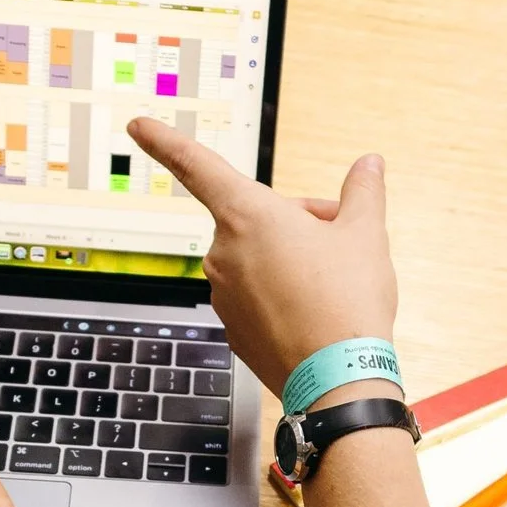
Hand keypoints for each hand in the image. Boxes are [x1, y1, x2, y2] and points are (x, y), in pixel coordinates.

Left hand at [128, 117, 395, 395]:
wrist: (339, 381)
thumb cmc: (347, 301)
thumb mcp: (366, 234)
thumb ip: (362, 192)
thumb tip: (369, 165)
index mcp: (248, 215)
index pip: (196, 165)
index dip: (164, 140)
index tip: (137, 125)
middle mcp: (224, 251)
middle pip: (255, 217)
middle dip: (296, 220)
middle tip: (340, 238)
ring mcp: (224, 293)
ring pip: (256, 255)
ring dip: (289, 256)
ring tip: (332, 280)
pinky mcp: (232, 327)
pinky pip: (255, 293)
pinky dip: (280, 292)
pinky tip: (313, 308)